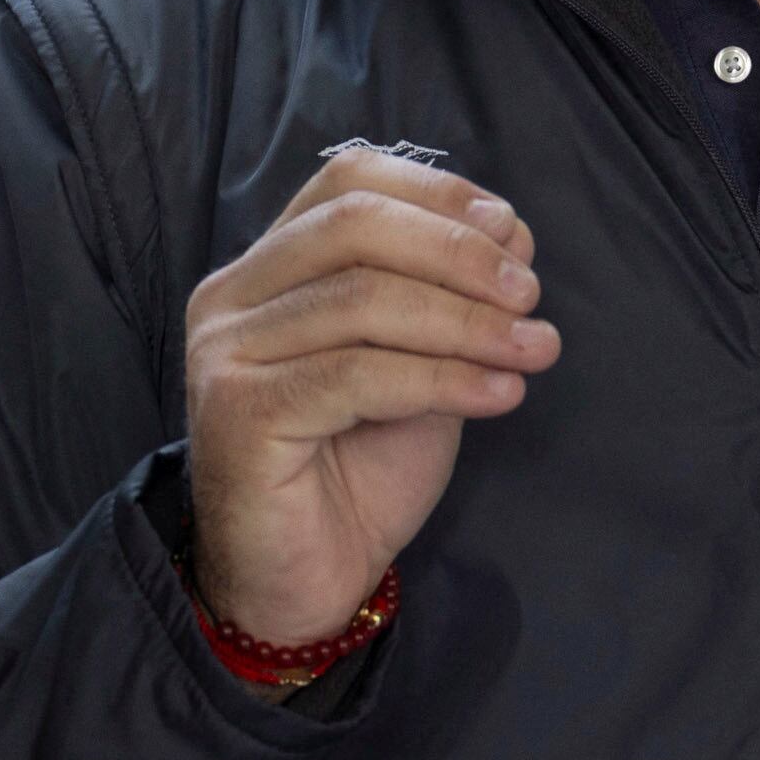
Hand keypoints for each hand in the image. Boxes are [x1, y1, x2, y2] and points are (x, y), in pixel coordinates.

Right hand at [184, 145, 558, 647]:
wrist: (307, 580)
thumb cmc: (361, 467)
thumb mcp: (422, 361)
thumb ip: (450, 299)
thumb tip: (512, 235)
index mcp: (270, 266)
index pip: (349, 180)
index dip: (439, 194)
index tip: (513, 234)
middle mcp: (233, 296)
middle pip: (356, 225)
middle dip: (459, 254)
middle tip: (529, 295)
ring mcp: (226, 352)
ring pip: (363, 299)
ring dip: (467, 321)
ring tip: (532, 349)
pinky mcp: (238, 412)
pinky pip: (356, 374)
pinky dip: (443, 378)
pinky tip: (499, 395)